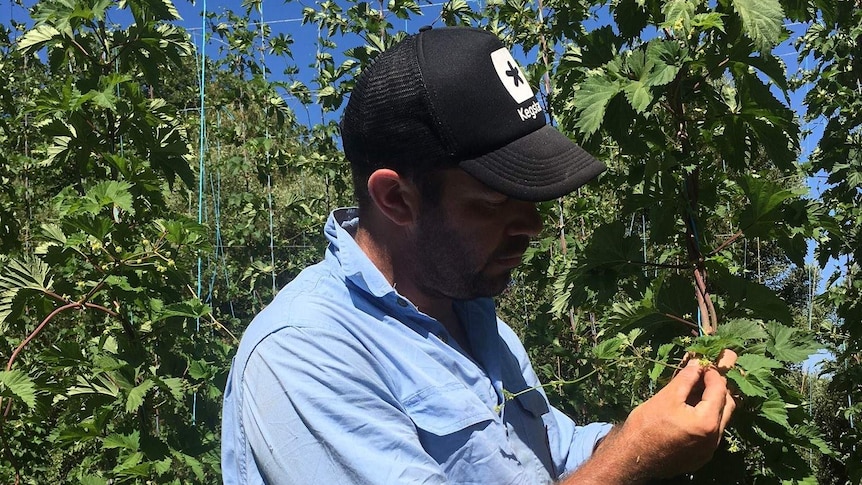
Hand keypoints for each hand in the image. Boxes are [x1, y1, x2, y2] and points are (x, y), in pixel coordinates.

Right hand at [560, 350, 736, 483]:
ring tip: (696, 391)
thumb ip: (687, 378)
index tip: (703, 364)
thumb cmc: (646, 424)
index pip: (720, 390)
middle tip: (704, 375)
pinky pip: (711, 433)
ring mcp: (709, 450)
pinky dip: (706, 418)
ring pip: (720, 420)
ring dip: (713, 403)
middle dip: (718, 388)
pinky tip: (690, 411)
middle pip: (727, 406)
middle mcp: (714, 439)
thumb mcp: (667, 396)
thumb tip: (698, 363)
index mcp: (708, 422)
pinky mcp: (700, 457)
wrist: (631, 457)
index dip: (713, 373)